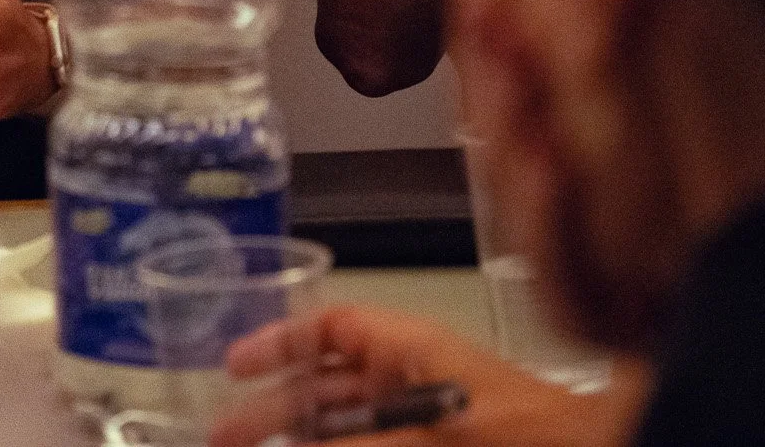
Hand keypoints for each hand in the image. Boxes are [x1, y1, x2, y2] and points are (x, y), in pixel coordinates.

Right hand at [210, 304, 640, 446]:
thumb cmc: (540, 436)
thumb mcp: (435, 434)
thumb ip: (361, 442)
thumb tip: (296, 446)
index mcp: (417, 351)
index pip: (334, 329)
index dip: (281, 342)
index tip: (235, 367)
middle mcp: (420, 381)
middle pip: (330, 387)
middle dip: (275, 410)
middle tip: (224, 437)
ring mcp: (434, 421)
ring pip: (350, 426)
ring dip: (306, 438)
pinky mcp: (443, 445)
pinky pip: (378, 445)